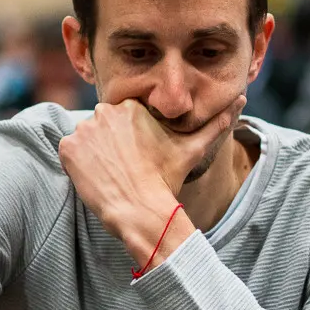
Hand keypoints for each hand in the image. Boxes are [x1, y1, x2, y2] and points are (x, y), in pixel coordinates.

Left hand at [58, 97, 244, 229]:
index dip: (128, 140)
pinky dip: (78, 165)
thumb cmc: (167, 180)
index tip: (135, 158)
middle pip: (103, 127)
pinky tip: (96, 177)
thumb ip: (215, 123)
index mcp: (132, 106)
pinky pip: (69, 152)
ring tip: (111, 174)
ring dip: (94, 155)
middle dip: (110, 146)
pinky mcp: (68, 148)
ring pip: (87, 139)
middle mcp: (105, 111)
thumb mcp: (193, 148)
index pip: (122, 118)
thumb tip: (241, 99)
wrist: (141, 209)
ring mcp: (84, 129)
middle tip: (124, 168)